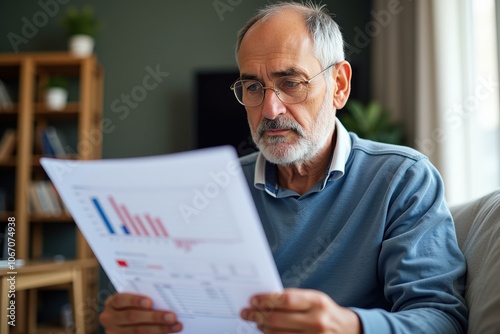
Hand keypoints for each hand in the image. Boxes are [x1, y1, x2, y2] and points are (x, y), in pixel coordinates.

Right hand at [99, 293, 182, 332]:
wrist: (119, 322)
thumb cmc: (130, 305)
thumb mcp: (130, 300)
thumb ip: (143, 298)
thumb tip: (165, 298)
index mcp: (111, 303)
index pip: (120, 300)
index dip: (135, 301)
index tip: (150, 302)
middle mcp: (110, 318)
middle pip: (132, 317)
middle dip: (154, 317)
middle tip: (172, 316)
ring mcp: (114, 332)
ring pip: (137, 331)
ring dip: (159, 329)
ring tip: (176, 326)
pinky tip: (167, 332)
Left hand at [240, 288, 361, 333]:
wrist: (348, 330)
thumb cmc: (325, 311)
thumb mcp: (314, 299)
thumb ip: (293, 298)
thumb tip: (266, 299)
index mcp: (317, 302)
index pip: (286, 299)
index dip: (266, 300)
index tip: (253, 300)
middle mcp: (317, 321)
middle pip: (279, 319)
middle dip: (259, 315)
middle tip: (246, 313)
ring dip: (263, 328)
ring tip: (255, 322)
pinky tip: (266, 332)